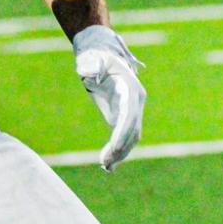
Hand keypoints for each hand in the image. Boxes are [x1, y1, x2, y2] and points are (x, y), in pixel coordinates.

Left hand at [72, 25, 146, 170]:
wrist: (101, 56)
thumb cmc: (95, 57)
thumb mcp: (90, 59)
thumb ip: (89, 65)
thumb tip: (86, 72)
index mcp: (130, 87)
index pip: (130, 114)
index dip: (123, 131)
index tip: (114, 148)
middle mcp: (136, 100)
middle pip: (133, 129)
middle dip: (121, 147)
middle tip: (105, 163)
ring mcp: (132, 110)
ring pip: (131, 137)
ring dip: (120, 154)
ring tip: (106, 167)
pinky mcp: (124, 117)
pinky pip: (125, 138)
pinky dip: (118, 151)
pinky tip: (108, 165)